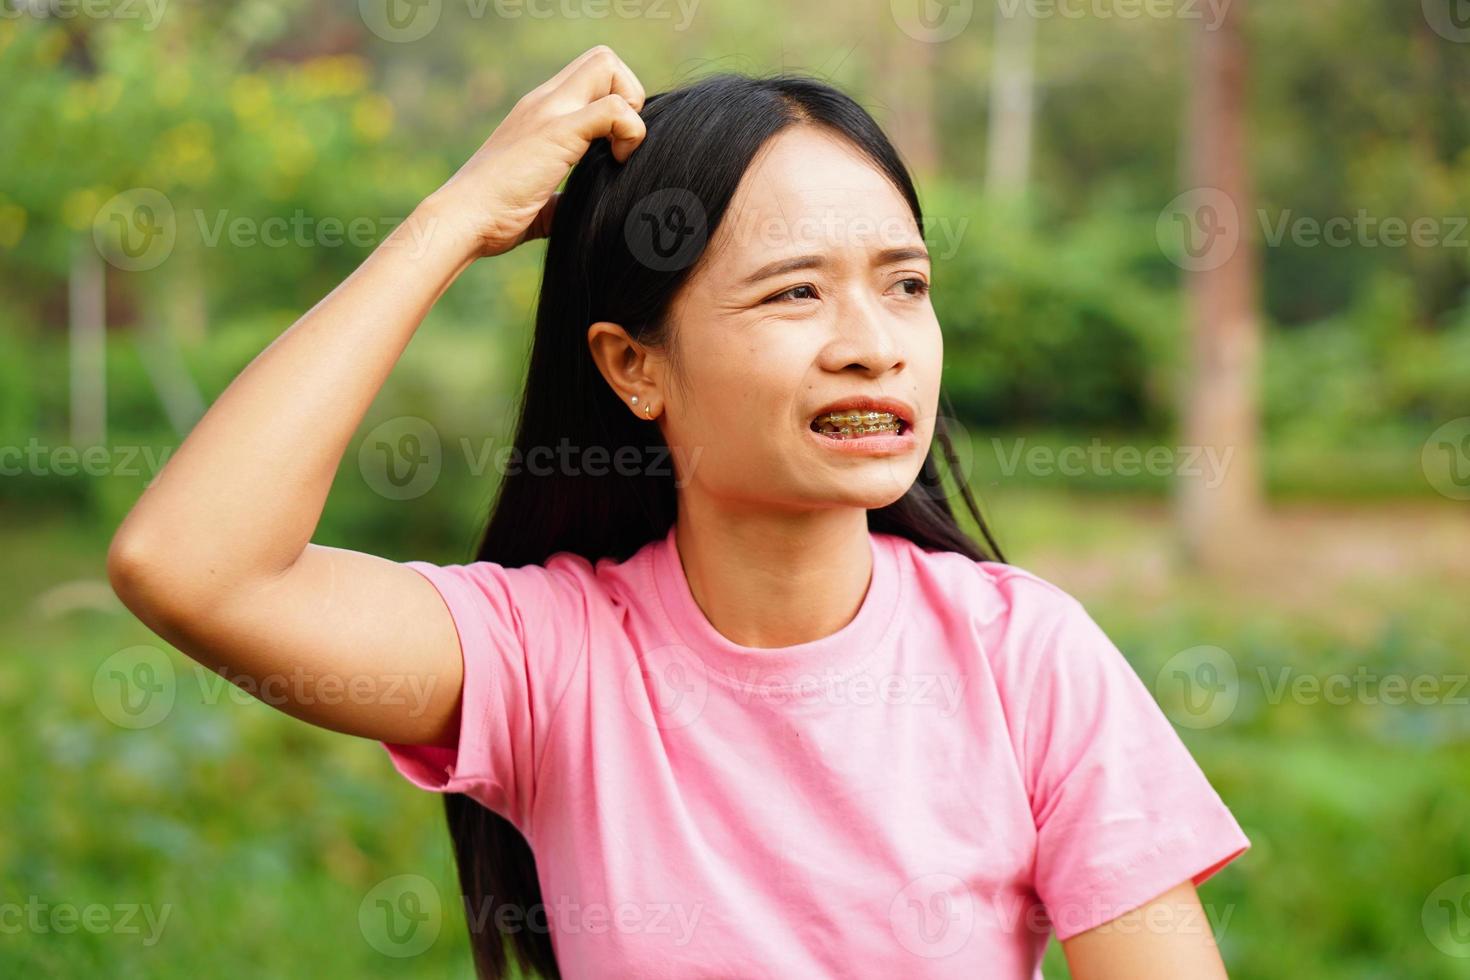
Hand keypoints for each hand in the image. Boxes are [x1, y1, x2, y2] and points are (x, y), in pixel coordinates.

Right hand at [420, 45, 647, 261]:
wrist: (464, 220)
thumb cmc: (492, 217)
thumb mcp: (535, 200)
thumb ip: (557, 198)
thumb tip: (570, 211)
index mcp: (539, 113)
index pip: (590, 73)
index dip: (616, 101)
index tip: (614, 146)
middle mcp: (543, 102)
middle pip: (601, 58)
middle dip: (628, 93)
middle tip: (621, 142)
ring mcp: (549, 113)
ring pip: (607, 67)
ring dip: (630, 108)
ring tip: (618, 153)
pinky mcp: (557, 132)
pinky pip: (613, 108)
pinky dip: (629, 132)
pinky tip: (616, 164)